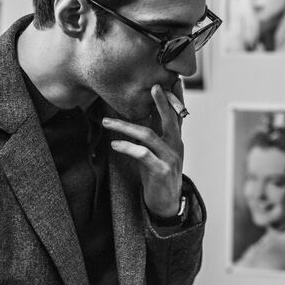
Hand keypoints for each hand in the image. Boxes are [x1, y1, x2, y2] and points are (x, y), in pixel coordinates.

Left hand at [101, 83, 184, 217]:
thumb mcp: (156, 152)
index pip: (177, 114)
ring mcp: (170, 158)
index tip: (172, 80)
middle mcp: (176, 146)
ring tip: (107, 122)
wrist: (166, 204)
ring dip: (125, 126)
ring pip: (148, 135)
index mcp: (175, 140)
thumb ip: (151, 135)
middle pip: (171, 119)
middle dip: (162, 102)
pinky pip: (143, 154)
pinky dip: (128, 147)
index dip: (175, 97)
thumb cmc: (157, 175)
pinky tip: (115, 145)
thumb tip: (135, 117)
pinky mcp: (161, 171)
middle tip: (154, 86)